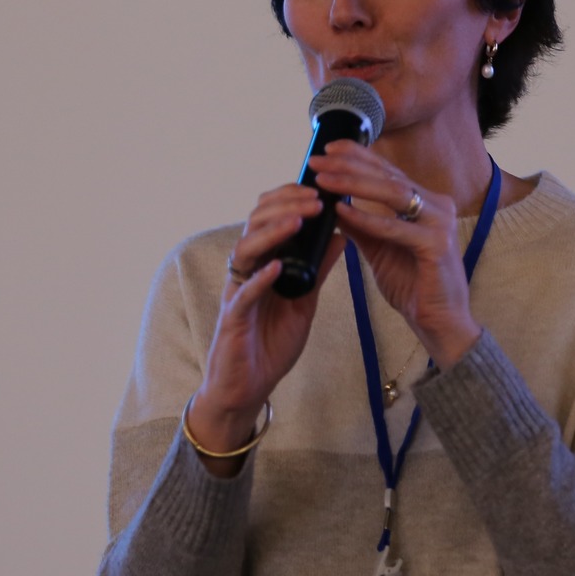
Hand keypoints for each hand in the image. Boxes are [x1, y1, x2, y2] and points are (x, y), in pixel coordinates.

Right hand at [188, 182, 340, 470]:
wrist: (249, 387)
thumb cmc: (272, 343)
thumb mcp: (306, 302)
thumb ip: (320, 270)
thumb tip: (342, 235)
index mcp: (263, 263)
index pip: (270, 218)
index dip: (290, 199)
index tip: (320, 189)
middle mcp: (246, 272)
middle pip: (255, 224)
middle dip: (284, 206)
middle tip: (315, 199)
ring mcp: (237, 293)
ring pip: (245, 251)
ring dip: (271, 233)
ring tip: (297, 220)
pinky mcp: (232, 319)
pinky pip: (242, 295)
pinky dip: (259, 279)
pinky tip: (277, 267)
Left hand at [309, 142, 482, 365]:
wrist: (438, 321)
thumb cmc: (412, 284)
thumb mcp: (379, 249)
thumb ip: (360, 226)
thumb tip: (332, 204)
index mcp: (426, 201)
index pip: (387, 170)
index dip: (358, 156)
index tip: (327, 149)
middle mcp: (437, 205)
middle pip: (387, 176)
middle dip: (349, 166)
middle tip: (316, 162)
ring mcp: (440, 223)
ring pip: (392, 194)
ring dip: (353, 184)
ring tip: (323, 180)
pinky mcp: (437, 245)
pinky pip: (396, 228)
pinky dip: (367, 219)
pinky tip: (342, 211)